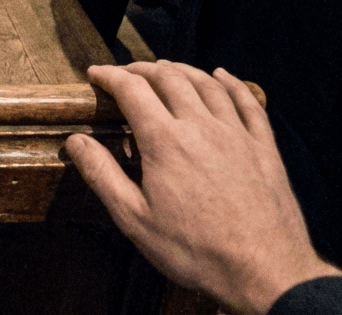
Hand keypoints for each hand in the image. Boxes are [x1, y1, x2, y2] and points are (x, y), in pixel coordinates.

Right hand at [66, 61, 341, 313]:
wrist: (266, 272)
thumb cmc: (197, 251)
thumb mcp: (135, 219)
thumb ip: (102, 175)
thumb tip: (75, 141)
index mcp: (165, 141)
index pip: (131, 90)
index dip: (109, 75)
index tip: (95, 74)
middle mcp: (201, 126)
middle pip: (169, 78)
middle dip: (143, 69)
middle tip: (127, 72)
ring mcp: (237, 134)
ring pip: (207, 84)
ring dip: (182, 69)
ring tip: (166, 68)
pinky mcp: (264, 147)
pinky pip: (247, 102)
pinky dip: (232, 82)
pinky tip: (222, 75)